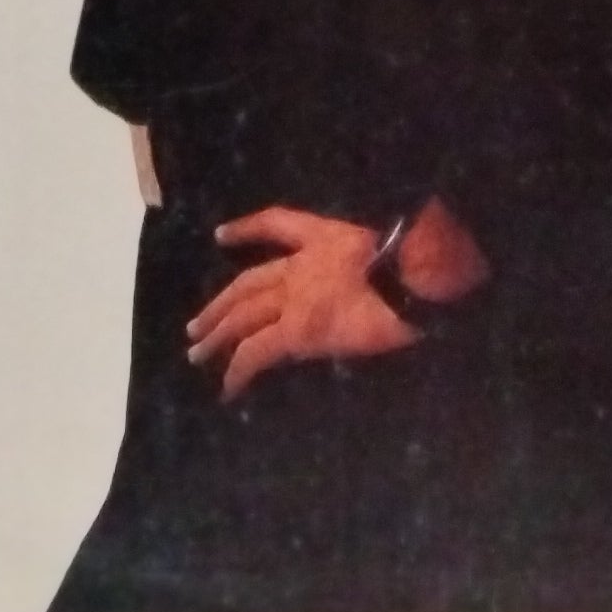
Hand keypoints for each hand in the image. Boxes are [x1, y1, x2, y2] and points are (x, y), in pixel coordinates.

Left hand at [186, 207, 417, 400]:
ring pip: (242, 315)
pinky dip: (238, 370)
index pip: (277, 224)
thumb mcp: (388, 246)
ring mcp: (296, 297)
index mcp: (326, 236)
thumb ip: (369, 257)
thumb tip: (371, 274)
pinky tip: (227, 388)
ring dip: (217, 335)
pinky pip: (257, 352)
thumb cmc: (415, 261)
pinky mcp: (297, 330)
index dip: (247, 229)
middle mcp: (303, 264)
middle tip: (195, 325)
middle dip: (220, 304)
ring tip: (197, 354)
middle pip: (248, 283)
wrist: (415, 278)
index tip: (221, 236)